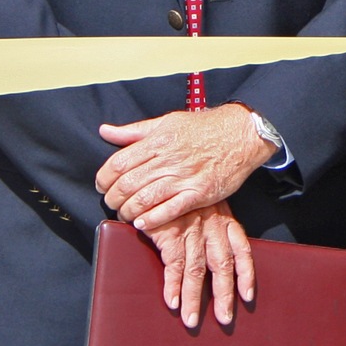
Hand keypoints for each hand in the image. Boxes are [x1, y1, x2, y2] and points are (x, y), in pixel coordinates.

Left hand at [97, 104, 274, 229]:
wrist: (241, 133)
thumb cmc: (204, 128)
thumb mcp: (167, 122)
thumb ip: (134, 131)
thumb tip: (105, 131)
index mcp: (158, 141)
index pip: (118, 163)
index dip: (104, 178)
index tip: (103, 185)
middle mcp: (168, 159)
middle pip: (127, 184)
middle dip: (113, 198)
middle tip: (113, 203)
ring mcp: (185, 177)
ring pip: (145, 199)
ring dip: (129, 211)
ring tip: (127, 214)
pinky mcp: (199, 192)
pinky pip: (170, 210)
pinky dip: (152, 219)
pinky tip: (143, 223)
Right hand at [142, 199, 253, 328]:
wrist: (164, 173)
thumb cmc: (185, 190)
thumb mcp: (207, 203)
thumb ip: (212, 224)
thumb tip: (215, 252)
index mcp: (224, 220)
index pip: (242, 250)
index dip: (246, 274)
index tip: (248, 295)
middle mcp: (212, 227)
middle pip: (223, 267)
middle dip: (224, 295)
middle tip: (224, 319)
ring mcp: (192, 231)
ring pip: (197, 271)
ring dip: (194, 299)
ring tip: (191, 320)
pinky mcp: (171, 233)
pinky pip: (174, 265)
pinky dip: (173, 286)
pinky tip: (172, 302)